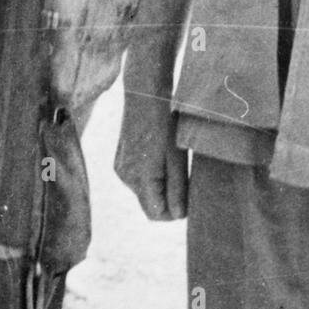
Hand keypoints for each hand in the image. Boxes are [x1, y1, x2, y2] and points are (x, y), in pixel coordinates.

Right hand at [115, 88, 187, 220]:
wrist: (144, 93)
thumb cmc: (165, 123)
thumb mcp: (177, 158)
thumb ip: (177, 189)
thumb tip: (179, 215)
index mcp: (139, 179)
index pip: (156, 214)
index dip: (174, 211)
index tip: (188, 194)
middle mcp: (126, 177)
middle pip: (149, 203)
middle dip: (167, 197)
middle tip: (184, 175)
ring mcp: (120, 167)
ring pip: (144, 190)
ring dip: (159, 184)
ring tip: (172, 159)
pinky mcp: (120, 158)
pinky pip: (138, 177)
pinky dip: (150, 173)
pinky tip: (159, 153)